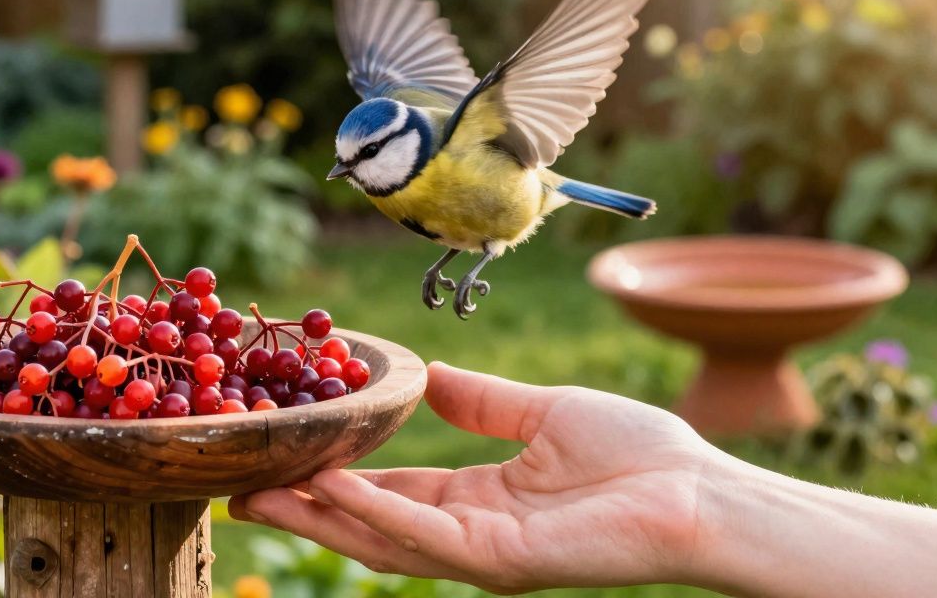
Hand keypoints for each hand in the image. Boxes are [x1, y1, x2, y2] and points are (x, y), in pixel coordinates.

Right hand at [229, 362, 715, 593]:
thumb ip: (483, 402)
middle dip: (306, 508)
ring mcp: (481, 552)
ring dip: (319, 515)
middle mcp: (470, 532)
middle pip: (368, 523)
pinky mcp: (501, 559)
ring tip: (260, 488)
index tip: (285, 455)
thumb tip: (428, 377)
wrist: (697, 488)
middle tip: (240, 485)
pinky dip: (373, 511)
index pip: (390, 493)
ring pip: (380, 538)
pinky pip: (423, 533)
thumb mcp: (542, 412)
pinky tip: (331, 485)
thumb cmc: (637, 452)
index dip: (335, 479)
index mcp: (479, 498)